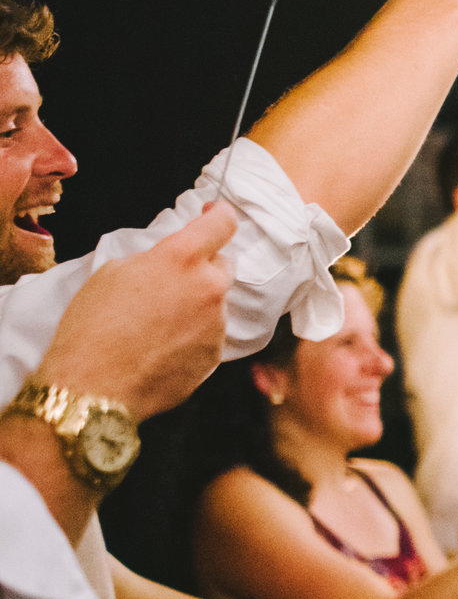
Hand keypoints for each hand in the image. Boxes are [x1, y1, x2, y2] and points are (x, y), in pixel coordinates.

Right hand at [37, 204, 235, 417]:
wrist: (94, 384)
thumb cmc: (92, 326)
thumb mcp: (114, 273)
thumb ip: (154, 260)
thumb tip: (170, 261)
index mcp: (182, 259)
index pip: (222, 223)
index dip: (218, 214)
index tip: (213, 214)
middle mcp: (208, 288)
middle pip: (224, 264)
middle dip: (203, 266)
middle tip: (172, 279)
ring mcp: (216, 323)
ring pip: (216, 302)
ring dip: (197, 303)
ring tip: (156, 321)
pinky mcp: (216, 353)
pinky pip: (211, 333)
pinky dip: (194, 333)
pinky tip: (162, 345)